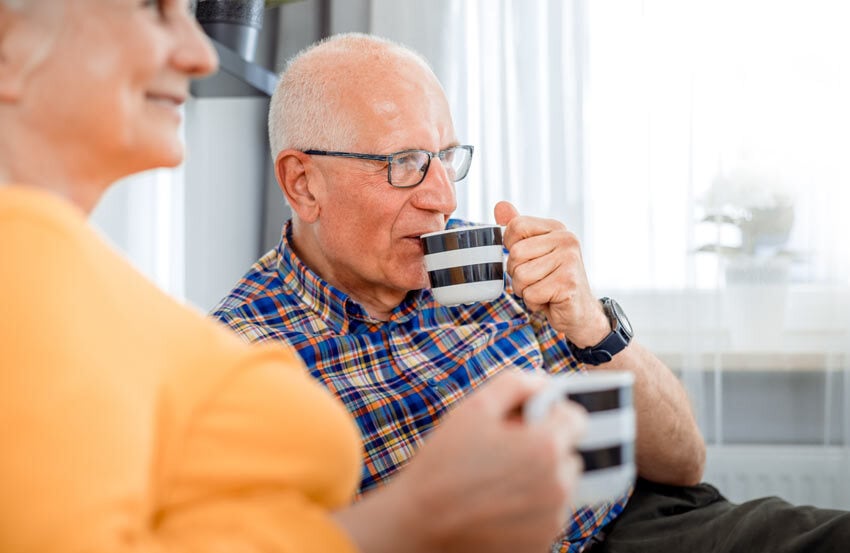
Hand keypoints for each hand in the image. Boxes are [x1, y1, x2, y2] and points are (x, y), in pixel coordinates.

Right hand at [392, 370, 586, 552]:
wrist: (420, 522)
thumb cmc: (444, 465)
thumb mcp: (474, 408)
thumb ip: (515, 384)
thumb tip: (541, 381)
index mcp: (546, 447)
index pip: (576, 419)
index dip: (552, 414)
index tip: (531, 421)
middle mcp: (558, 485)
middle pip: (568, 454)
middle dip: (545, 449)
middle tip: (507, 452)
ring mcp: (551, 518)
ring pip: (558, 487)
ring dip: (539, 480)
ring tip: (498, 481)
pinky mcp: (541, 543)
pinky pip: (547, 516)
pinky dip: (530, 509)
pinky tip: (498, 504)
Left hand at [494, 201, 609, 346]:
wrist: (579, 312)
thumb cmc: (553, 281)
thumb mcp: (534, 252)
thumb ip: (518, 230)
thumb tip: (500, 205)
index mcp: (556, 228)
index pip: (515, 227)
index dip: (512, 248)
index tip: (528, 259)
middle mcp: (567, 240)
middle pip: (515, 254)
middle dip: (518, 274)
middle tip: (538, 280)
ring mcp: (569, 261)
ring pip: (521, 276)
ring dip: (526, 290)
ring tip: (544, 290)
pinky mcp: (568, 283)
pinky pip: (531, 294)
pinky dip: (534, 302)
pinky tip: (550, 300)